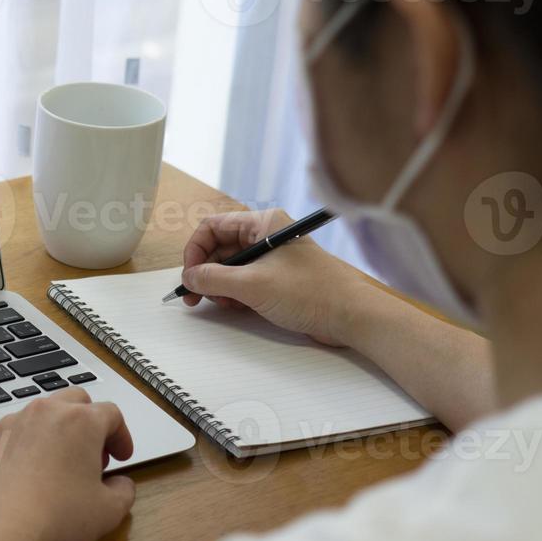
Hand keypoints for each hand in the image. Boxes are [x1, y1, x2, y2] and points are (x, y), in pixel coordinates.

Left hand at [0, 390, 135, 540]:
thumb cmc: (58, 516)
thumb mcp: (108, 511)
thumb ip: (124, 492)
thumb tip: (120, 484)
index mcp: (80, 421)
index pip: (111, 414)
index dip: (121, 436)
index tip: (121, 457)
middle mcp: (44, 412)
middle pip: (75, 401)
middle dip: (89, 423)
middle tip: (91, 456)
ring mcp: (10, 423)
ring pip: (39, 415)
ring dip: (54, 433)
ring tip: (56, 466)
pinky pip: (10, 435)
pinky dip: (21, 447)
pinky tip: (23, 476)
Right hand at [180, 209, 377, 345]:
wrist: (352, 316)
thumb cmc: (312, 292)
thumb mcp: (253, 285)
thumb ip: (214, 279)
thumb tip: (188, 278)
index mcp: (263, 224)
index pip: (213, 227)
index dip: (195, 251)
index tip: (189, 276)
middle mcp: (266, 236)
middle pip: (219, 248)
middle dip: (205, 272)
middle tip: (196, 297)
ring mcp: (272, 258)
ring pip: (230, 267)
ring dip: (219, 286)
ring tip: (225, 303)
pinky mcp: (278, 278)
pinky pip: (244, 281)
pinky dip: (234, 294)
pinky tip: (238, 307)